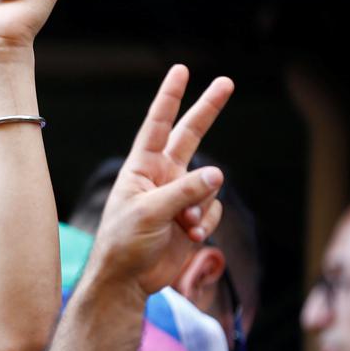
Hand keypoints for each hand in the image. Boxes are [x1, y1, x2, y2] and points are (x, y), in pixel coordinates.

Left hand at [89, 65, 233, 295]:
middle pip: (190, 136)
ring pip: (209, 184)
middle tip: (226, 82)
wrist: (128, 280)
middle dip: (207, 110)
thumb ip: (183, 191)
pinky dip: (207, 221)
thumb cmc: (123, 242)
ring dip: (204, 203)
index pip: (157, 125)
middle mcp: (161, 176)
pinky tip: (192, 236)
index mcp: (141, 168)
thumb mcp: (148, 213)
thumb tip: (218, 174)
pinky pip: (213, 208)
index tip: (180, 70)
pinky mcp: (193, 217)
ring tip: (187, 223)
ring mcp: (179, 195)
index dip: (169, 98)